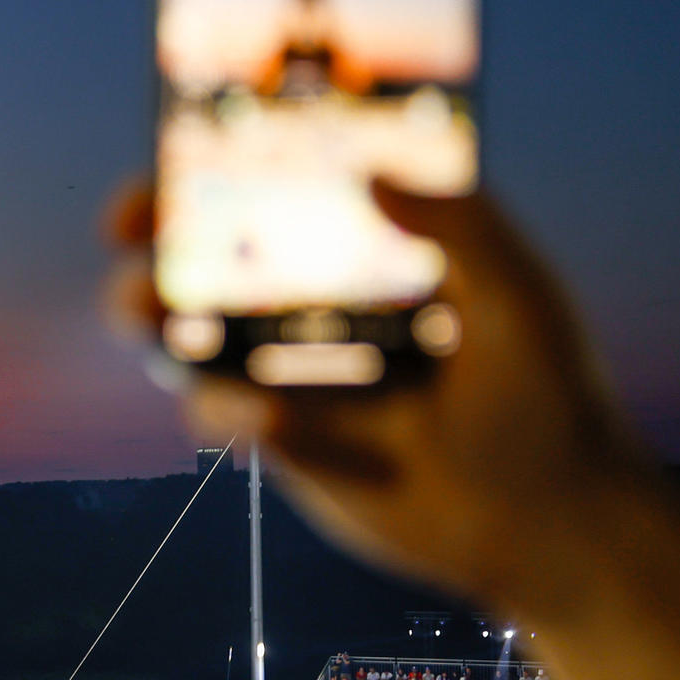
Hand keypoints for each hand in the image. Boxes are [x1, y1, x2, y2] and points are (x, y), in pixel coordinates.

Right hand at [105, 177, 679, 679]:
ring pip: (194, 332)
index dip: (225, 166)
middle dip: (156, 237)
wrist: (544, 530)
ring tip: (144, 313)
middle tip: (128, 227)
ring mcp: (293, 371)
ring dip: (153, 317)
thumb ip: (458, 227)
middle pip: (216, 257)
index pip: (288, 193)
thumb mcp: (518, 299)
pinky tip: (269, 417)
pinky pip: (219, 409)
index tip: (181, 148)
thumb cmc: (551, 404)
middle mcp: (323, 307)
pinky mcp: (279, 439)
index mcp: (377, 256)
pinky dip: (222, 406)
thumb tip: (371, 168)